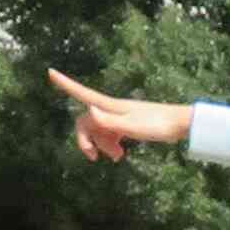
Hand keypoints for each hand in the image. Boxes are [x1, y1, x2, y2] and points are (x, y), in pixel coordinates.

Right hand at [47, 69, 191, 158]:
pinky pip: (110, 134)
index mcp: (110, 106)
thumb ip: (111, 122)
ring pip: (99, 130)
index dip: (65, 84)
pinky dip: (110, 144)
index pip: (82, 93)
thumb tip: (89, 112)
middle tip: (93, 158)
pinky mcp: (127, 125)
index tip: (49, 72)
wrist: (181, 125)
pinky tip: (120, 155)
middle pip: (86, 121)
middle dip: (86, 139)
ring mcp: (119, 117)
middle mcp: (111, 109)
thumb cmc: (159, 125)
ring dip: (101, 145)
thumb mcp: (134, 127)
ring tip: (118, 157)